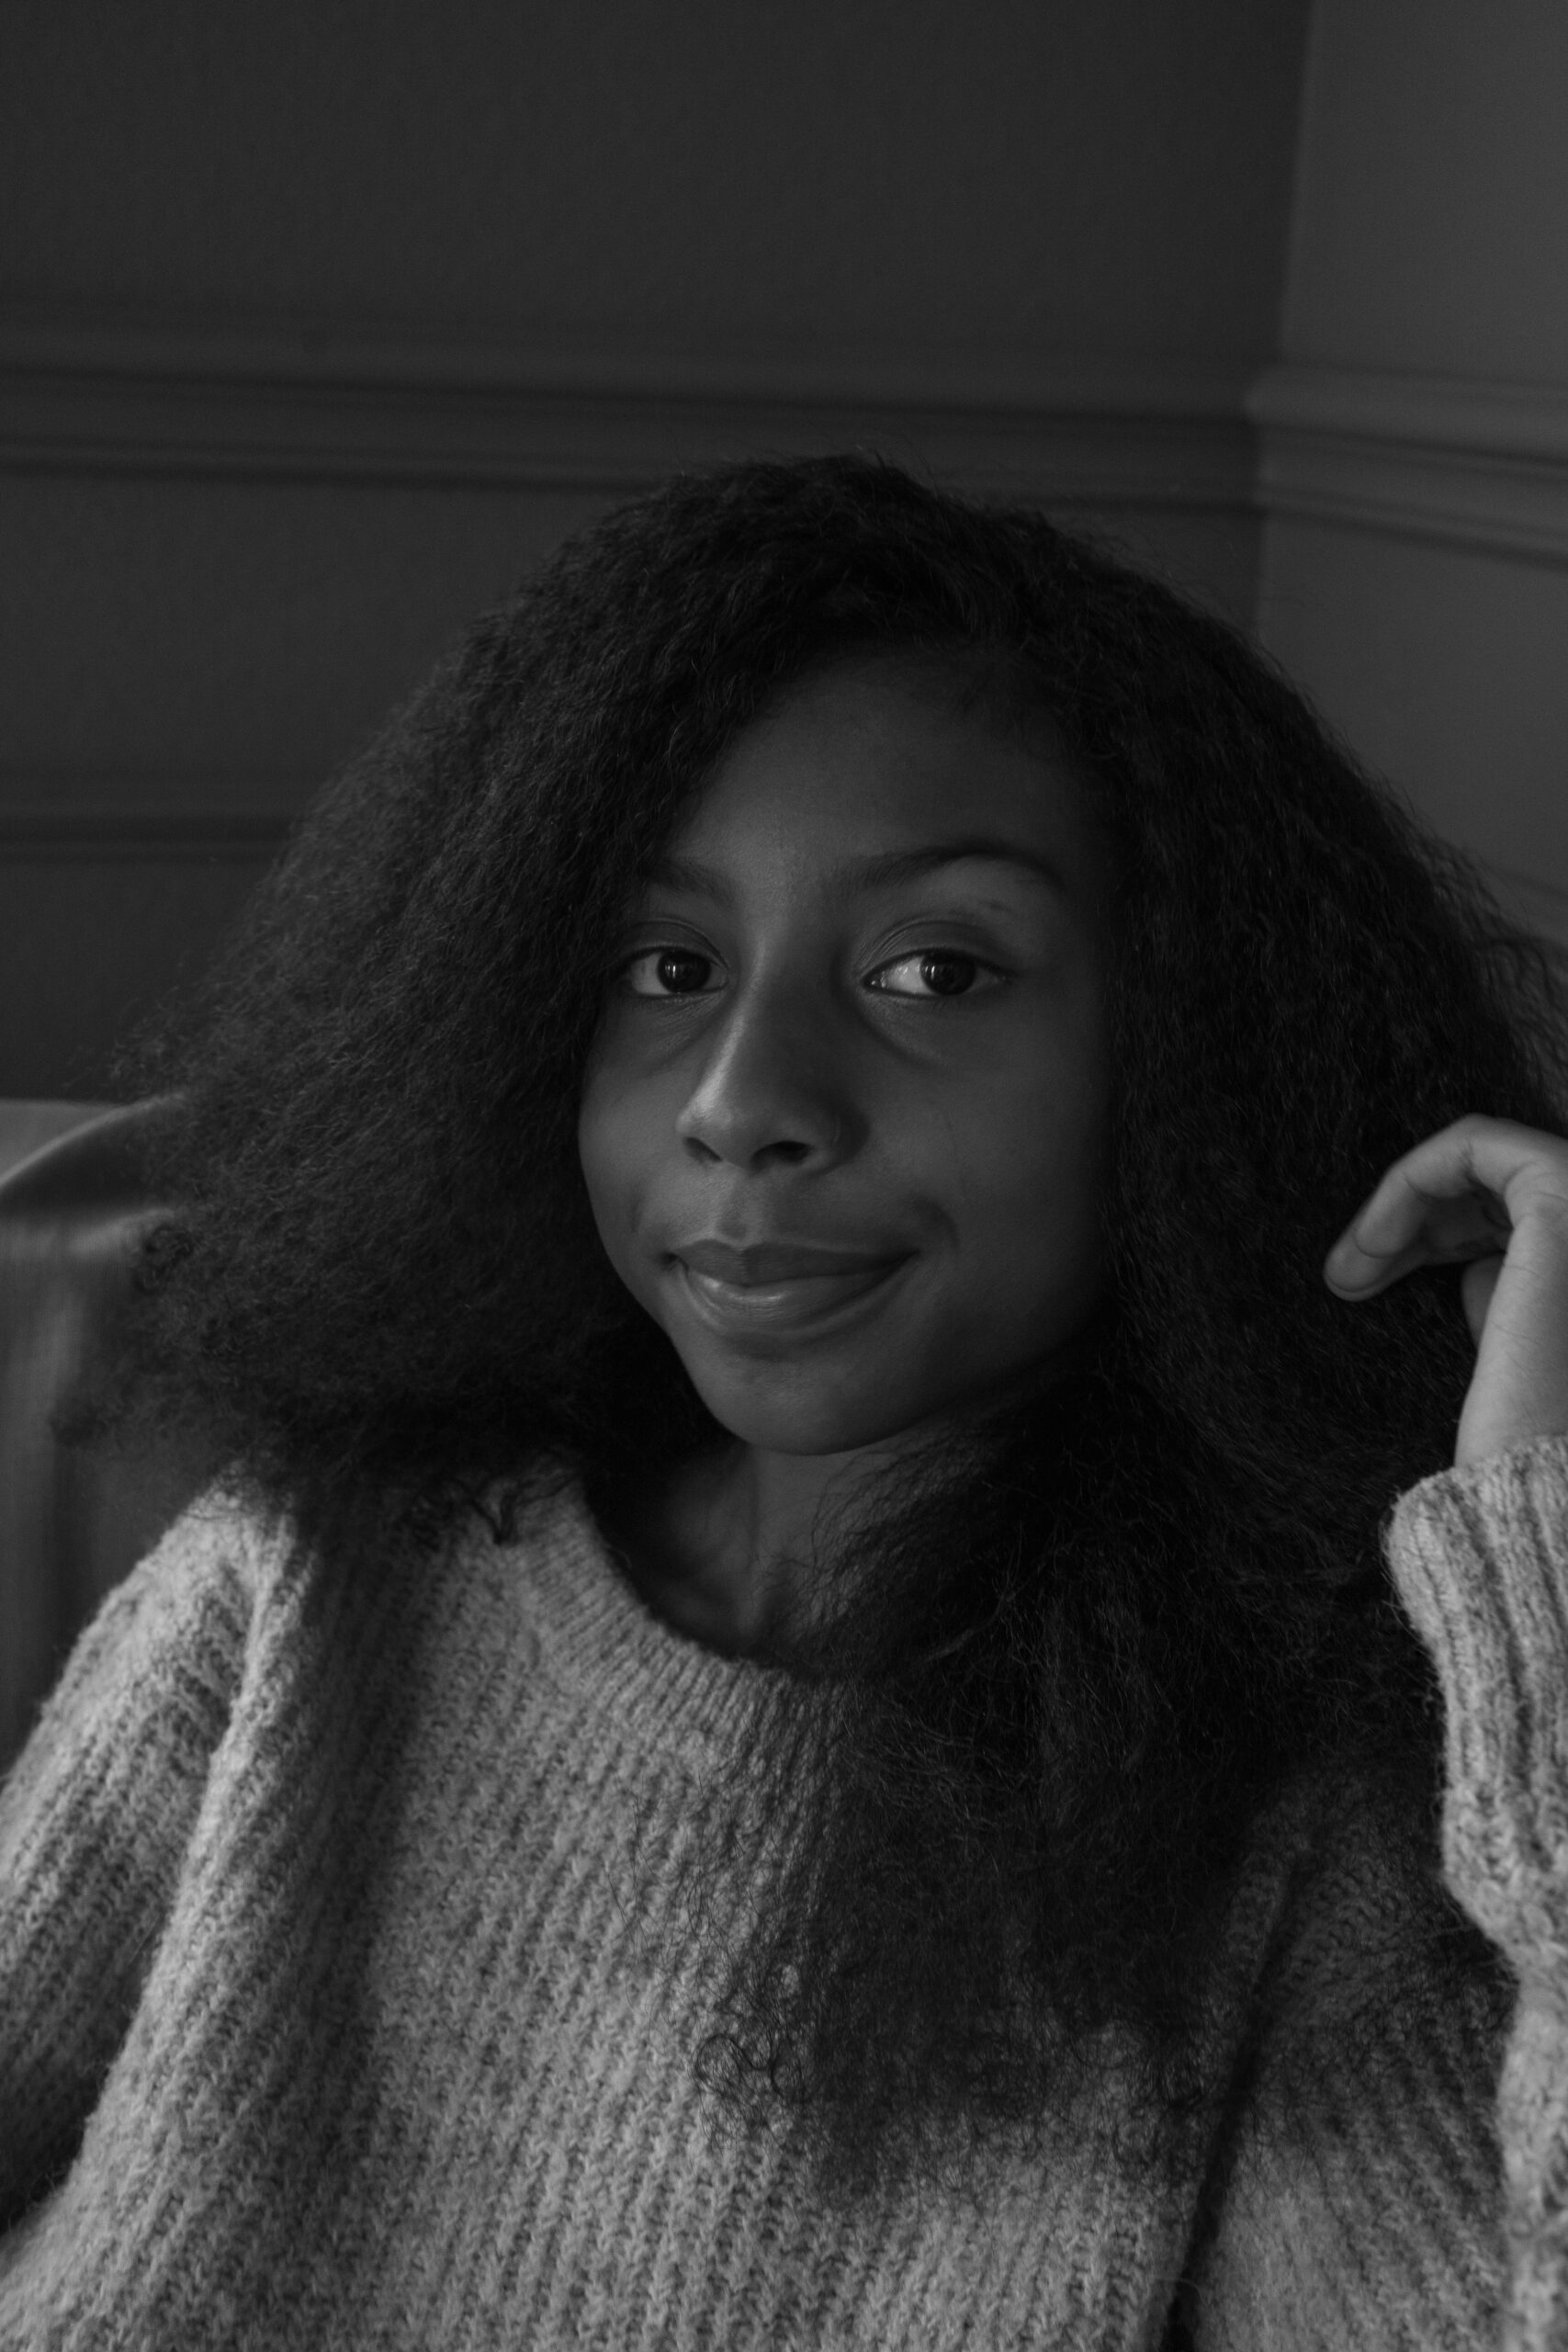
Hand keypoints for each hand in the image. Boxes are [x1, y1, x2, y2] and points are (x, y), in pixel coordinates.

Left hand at [1324, 1114, 1567, 1469]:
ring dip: (1401, 1204)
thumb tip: (1474, 1268)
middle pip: (1498, 1183)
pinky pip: (1473, 1142)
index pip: (1519, 1214)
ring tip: (1348, 1272)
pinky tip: (1372, 1243)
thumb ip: (1506, 1293)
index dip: (1437, 1237)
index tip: (1366, 1284)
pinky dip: (1410, 1177)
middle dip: (1411, 1220)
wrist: (1532, 1481)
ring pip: (1482, 1157)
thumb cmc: (1517, 1432)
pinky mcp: (1564, 1194)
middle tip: (1345, 1278)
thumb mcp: (1509, 1347)